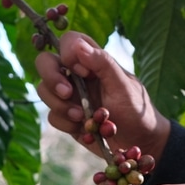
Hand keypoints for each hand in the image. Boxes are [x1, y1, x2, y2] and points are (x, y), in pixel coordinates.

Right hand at [35, 32, 170, 160]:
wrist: (140, 143)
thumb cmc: (138, 111)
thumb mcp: (124, 86)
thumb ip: (103, 63)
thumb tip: (78, 46)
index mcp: (93, 61)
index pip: (68, 41)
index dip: (68, 53)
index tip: (83, 72)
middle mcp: (77, 75)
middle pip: (45, 62)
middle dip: (51, 78)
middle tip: (67, 93)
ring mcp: (70, 96)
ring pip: (44, 91)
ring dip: (60, 105)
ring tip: (81, 117)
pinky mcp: (67, 118)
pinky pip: (52, 116)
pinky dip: (66, 124)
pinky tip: (84, 129)